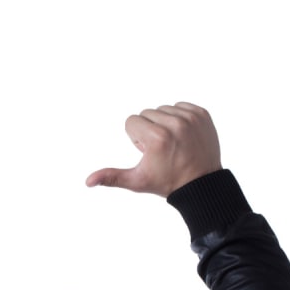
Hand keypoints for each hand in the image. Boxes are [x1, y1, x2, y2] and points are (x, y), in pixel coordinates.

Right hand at [86, 103, 220, 196]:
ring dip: (163, 123)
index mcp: (156, 138)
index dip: (136, 138)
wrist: (201, 184)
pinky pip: (180, 105)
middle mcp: (174, 124)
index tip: (149, 151)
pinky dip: (179, 118)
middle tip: (161, 149)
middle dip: (148, 129)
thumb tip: (88, 182)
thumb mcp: (137, 181)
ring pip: (163, 108)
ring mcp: (190, 117)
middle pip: (146, 113)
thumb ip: (111, 177)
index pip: (132, 121)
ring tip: (172, 143)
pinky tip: (183, 136)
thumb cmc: (167, 182)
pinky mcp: (202, 113)